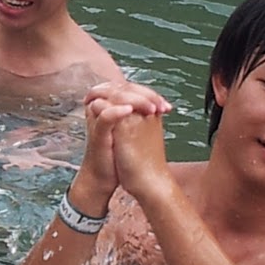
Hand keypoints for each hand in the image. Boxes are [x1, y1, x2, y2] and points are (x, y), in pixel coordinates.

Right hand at [69, 81, 170, 208]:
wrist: (104, 176)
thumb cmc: (119, 154)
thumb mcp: (131, 130)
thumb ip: (137, 113)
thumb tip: (156, 101)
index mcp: (109, 104)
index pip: (129, 87)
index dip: (149, 93)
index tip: (167, 106)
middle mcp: (101, 107)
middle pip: (122, 88)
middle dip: (144, 95)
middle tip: (161, 105)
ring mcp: (97, 118)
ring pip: (114, 97)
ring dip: (136, 100)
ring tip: (152, 108)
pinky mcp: (97, 132)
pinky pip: (106, 116)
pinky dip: (118, 112)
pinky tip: (131, 112)